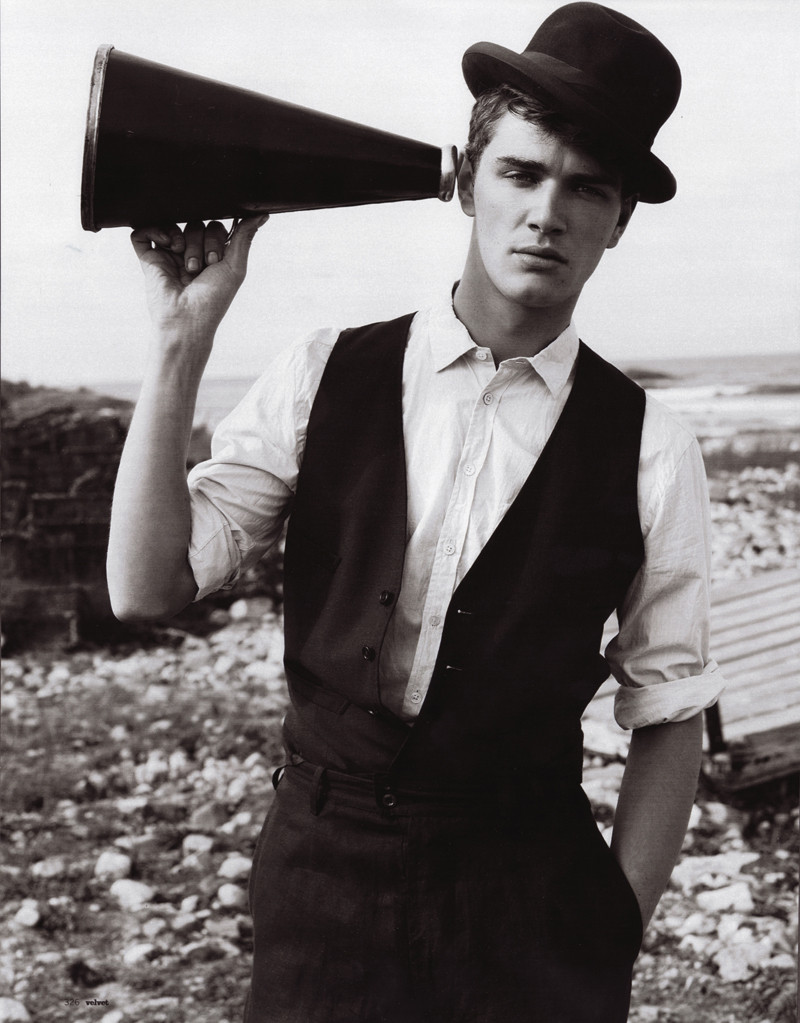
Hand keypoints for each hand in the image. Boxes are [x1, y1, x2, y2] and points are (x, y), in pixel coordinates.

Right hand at [131, 215, 267, 355]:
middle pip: (196, 223)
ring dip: (184, 243)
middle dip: (201, 244)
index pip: (214, 225)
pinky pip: (144, 230)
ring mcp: (169, 253)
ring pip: (175, 224)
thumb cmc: (213, 299)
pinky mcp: (149, 256)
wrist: (187, 320)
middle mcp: (190, 250)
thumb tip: (262, 214)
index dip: (216, 239)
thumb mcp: (235, 266)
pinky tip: (168, 246)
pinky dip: (156, 231)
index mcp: (210, 253)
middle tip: (201, 268)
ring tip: (187, 267)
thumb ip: (244, 237)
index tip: (215, 262)